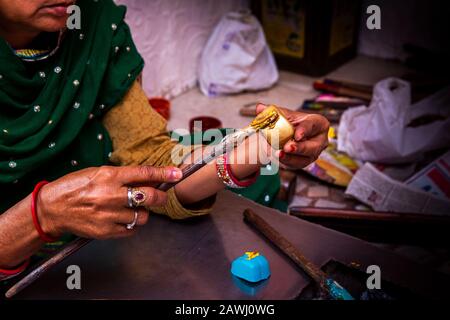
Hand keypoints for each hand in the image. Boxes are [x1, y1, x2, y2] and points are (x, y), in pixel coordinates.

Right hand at [37, 166, 182, 239]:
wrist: (52, 208)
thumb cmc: (75, 187)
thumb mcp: (98, 173)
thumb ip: (123, 177)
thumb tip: (149, 180)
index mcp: (109, 176)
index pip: (144, 173)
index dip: (164, 173)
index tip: (177, 174)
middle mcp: (111, 195)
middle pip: (150, 197)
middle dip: (160, 197)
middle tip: (158, 196)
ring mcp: (108, 215)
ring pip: (143, 216)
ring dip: (142, 213)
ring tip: (130, 209)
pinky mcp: (105, 231)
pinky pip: (131, 230)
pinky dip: (131, 225)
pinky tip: (121, 219)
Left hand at [256, 104, 329, 168]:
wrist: (285, 134)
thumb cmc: (288, 122)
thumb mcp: (282, 114)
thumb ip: (271, 111)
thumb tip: (259, 108)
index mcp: (318, 123)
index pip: (313, 125)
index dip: (305, 130)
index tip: (296, 135)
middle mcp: (320, 140)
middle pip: (313, 146)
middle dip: (299, 148)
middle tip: (287, 147)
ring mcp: (313, 153)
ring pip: (305, 158)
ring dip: (291, 158)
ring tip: (278, 154)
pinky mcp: (305, 162)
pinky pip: (297, 164)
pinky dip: (286, 162)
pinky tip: (276, 158)